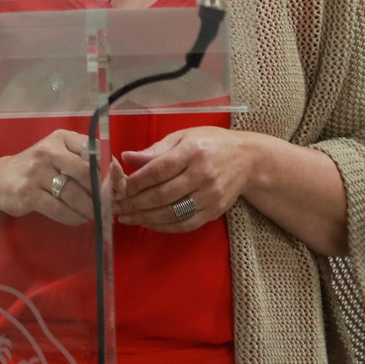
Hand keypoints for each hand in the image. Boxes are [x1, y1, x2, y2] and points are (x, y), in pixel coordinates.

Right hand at [0, 130, 121, 225]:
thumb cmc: (38, 168)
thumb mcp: (59, 156)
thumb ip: (86, 164)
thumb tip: (118, 184)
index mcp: (61, 138)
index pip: (95, 151)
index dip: (112, 170)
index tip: (120, 187)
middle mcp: (48, 151)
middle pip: (86, 173)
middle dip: (103, 192)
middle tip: (110, 205)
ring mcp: (36, 172)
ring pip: (74, 194)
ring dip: (90, 209)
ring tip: (95, 215)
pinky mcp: (28, 193)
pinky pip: (59, 209)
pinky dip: (74, 217)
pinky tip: (79, 219)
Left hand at [113, 127, 259, 232]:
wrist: (248, 159)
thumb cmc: (211, 143)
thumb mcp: (183, 137)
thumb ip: (155, 150)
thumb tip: (126, 158)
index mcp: (192, 151)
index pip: (158, 170)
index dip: (135, 182)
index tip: (117, 189)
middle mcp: (202, 175)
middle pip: (163, 194)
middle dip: (135, 203)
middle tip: (116, 207)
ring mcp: (210, 195)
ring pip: (173, 212)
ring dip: (146, 218)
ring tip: (127, 218)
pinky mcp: (215, 211)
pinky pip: (186, 223)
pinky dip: (165, 226)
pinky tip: (149, 223)